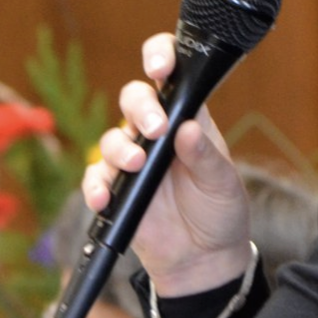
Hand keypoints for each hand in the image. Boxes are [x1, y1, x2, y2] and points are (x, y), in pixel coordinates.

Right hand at [83, 32, 251, 295]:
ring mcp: (133, 159)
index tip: (159, 68)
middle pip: (133, 99)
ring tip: (136, 165)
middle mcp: (156, 132)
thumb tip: (186, 128)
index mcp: (186, 118)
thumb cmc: (219, 212)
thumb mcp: (222, 183)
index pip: (170, 74)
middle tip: (155, 129)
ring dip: (119, 148)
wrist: (203, 259)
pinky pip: (95, 179)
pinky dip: (96, 186)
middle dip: (139, 107)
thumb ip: (205, 155)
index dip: (160, 58)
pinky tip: (105, 197)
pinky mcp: (116, 189)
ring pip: (110, 138)